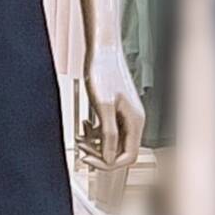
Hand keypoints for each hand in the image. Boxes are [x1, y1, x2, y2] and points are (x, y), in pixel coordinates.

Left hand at [83, 43, 144, 168]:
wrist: (103, 51)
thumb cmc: (105, 72)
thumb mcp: (104, 107)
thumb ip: (108, 134)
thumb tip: (110, 158)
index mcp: (135, 121)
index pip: (128, 156)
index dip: (108, 163)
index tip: (90, 160)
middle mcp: (133, 121)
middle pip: (119, 152)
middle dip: (99, 154)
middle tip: (82, 151)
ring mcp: (124, 116)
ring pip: (112, 142)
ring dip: (95, 145)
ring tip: (80, 139)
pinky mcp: (115, 111)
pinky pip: (107, 131)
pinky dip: (94, 134)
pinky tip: (83, 127)